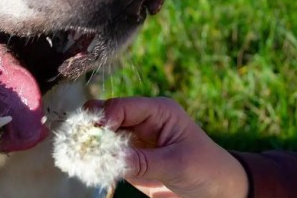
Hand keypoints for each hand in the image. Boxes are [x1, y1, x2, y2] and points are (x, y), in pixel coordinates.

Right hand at [84, 97, 247, 197]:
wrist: (218, 192)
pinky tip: (87, 164)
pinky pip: (105, 155)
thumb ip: (144, 161)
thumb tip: (112, 157)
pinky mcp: (128, 158)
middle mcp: (141, 121)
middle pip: (105, 116)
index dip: (105, 117)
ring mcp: (133, 140)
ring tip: (78, 154)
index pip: (122, 107)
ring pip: (100, 135)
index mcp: (157, 111)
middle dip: (90, 127)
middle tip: (78, 142)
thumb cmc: (207, 170)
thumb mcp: (177, 164)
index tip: (95, 133)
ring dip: (89, 143)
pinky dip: (94, 159)